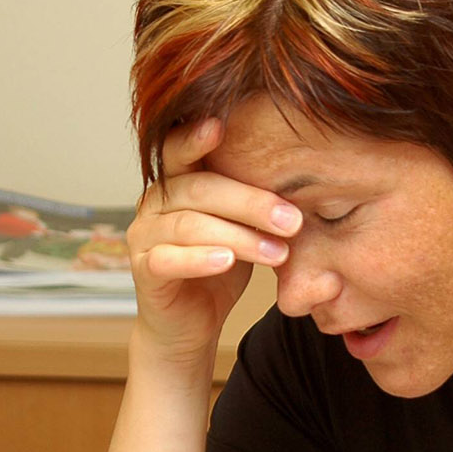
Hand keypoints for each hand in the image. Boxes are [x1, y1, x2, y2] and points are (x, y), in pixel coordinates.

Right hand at [127, 118, 303, 362]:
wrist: (188, 326)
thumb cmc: (218, 270)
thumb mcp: (243, 230)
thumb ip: (257, 205)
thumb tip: (308, 181)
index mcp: (177, 182)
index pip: (181, 148)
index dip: (197, 135)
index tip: (225, 125)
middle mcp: (154, 202)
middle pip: (199, 188)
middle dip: (250, 203)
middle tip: (292, 220)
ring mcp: (144, 236)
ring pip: (189, 225)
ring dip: (239, 237)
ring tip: (278, 254)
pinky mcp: (143, 271)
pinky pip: (168, 259)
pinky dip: (199, 259)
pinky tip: (226, 262)